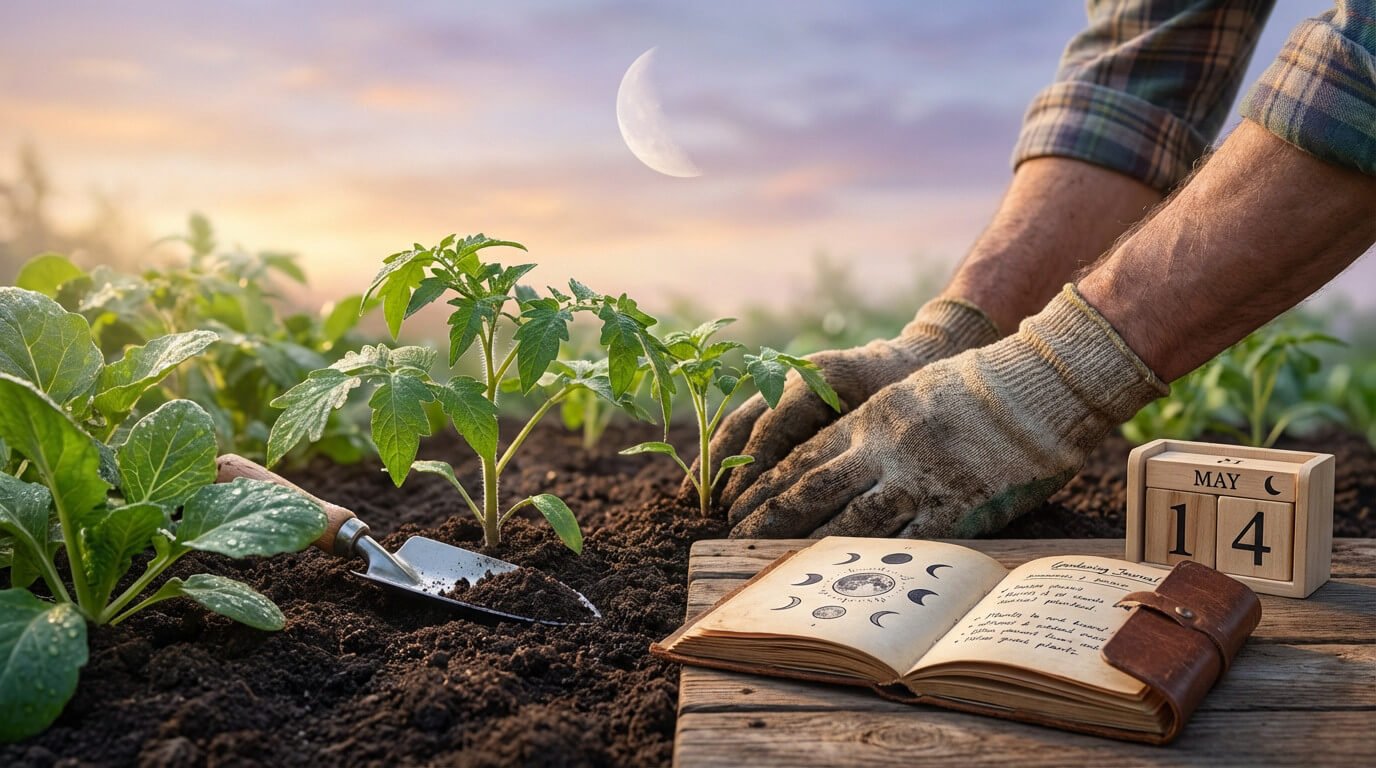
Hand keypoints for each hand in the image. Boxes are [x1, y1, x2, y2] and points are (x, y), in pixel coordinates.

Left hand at [727, 285, 1167, 537]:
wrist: (1038, 385)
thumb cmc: (975, 386)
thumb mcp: (908, 395)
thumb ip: (870, 428)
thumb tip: (831, 465)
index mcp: (870, 419)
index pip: (802, 458)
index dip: (765, 487)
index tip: (737, 508)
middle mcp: (885, 450)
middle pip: (812, 493)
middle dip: (771, 520)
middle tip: (738, 541)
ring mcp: (920, 482)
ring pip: (850, 523)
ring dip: (811, 549)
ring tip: (783, 571)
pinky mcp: (957, 510)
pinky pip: (907, 546)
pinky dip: (875, 567)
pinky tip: (851, 585)